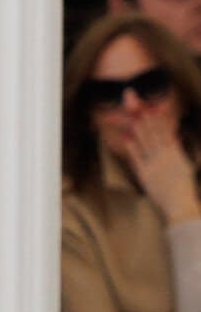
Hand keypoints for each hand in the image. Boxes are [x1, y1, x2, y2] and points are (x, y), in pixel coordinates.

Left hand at [118, 110, 200, 225]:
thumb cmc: (183, 187)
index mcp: (175, 152)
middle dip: (147, 120)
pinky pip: (138, 158)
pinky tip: (127, 139)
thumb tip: (174, 139)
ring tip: (133, 118)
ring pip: (146, 143)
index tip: (154, 109)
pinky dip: (133, 148)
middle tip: (140, 107)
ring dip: (139, 130)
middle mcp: (165, 155)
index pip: (166, 132)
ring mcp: (155, 164)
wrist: (179, 204)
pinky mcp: (145, 174)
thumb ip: (177, 150)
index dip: (159, 120)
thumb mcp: (184, 164)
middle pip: (154, 134)